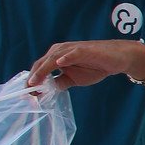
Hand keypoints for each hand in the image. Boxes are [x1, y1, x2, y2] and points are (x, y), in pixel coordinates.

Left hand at [26, 39, 144, 88]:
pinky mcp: (84, 50)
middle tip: (27, 92)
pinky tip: (59, 63)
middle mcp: (60, 50)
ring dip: (43, 70)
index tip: (26, 94)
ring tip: (35, 82)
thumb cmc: (96, 65)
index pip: (40, 68)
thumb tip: (46, 90)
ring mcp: (72, 49)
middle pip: (42, 63)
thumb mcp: (75, 79)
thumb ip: (61, 82)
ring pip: (52, 58)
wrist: (118, 58)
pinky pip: (72, 53)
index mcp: (56, 56)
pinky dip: (65, 58)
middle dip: (33, 77)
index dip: (32, 80)